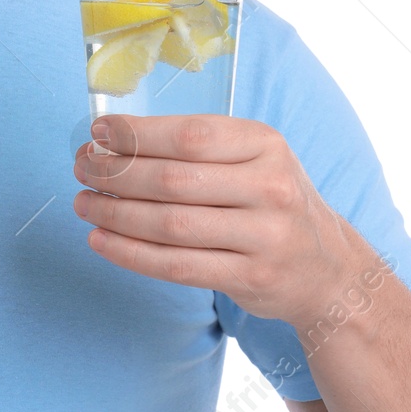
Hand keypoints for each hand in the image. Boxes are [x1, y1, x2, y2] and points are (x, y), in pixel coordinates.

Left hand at [73, 114, 365, 326]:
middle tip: (83, 169)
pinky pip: (177, 266)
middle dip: (117, 174)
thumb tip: (112, 140)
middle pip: (174, 179)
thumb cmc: (270, 201)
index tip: (98, 134)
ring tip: (84, 203)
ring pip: (171, 225)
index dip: (137, 134)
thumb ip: (196, 147)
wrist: (327, 268)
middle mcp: (271, 187)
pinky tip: (101, 240)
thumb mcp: (253, 158)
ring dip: (116, 213)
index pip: (191, 134)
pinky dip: (131, 253)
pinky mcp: (252, 278)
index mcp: (265, 144)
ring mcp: (266, 236)